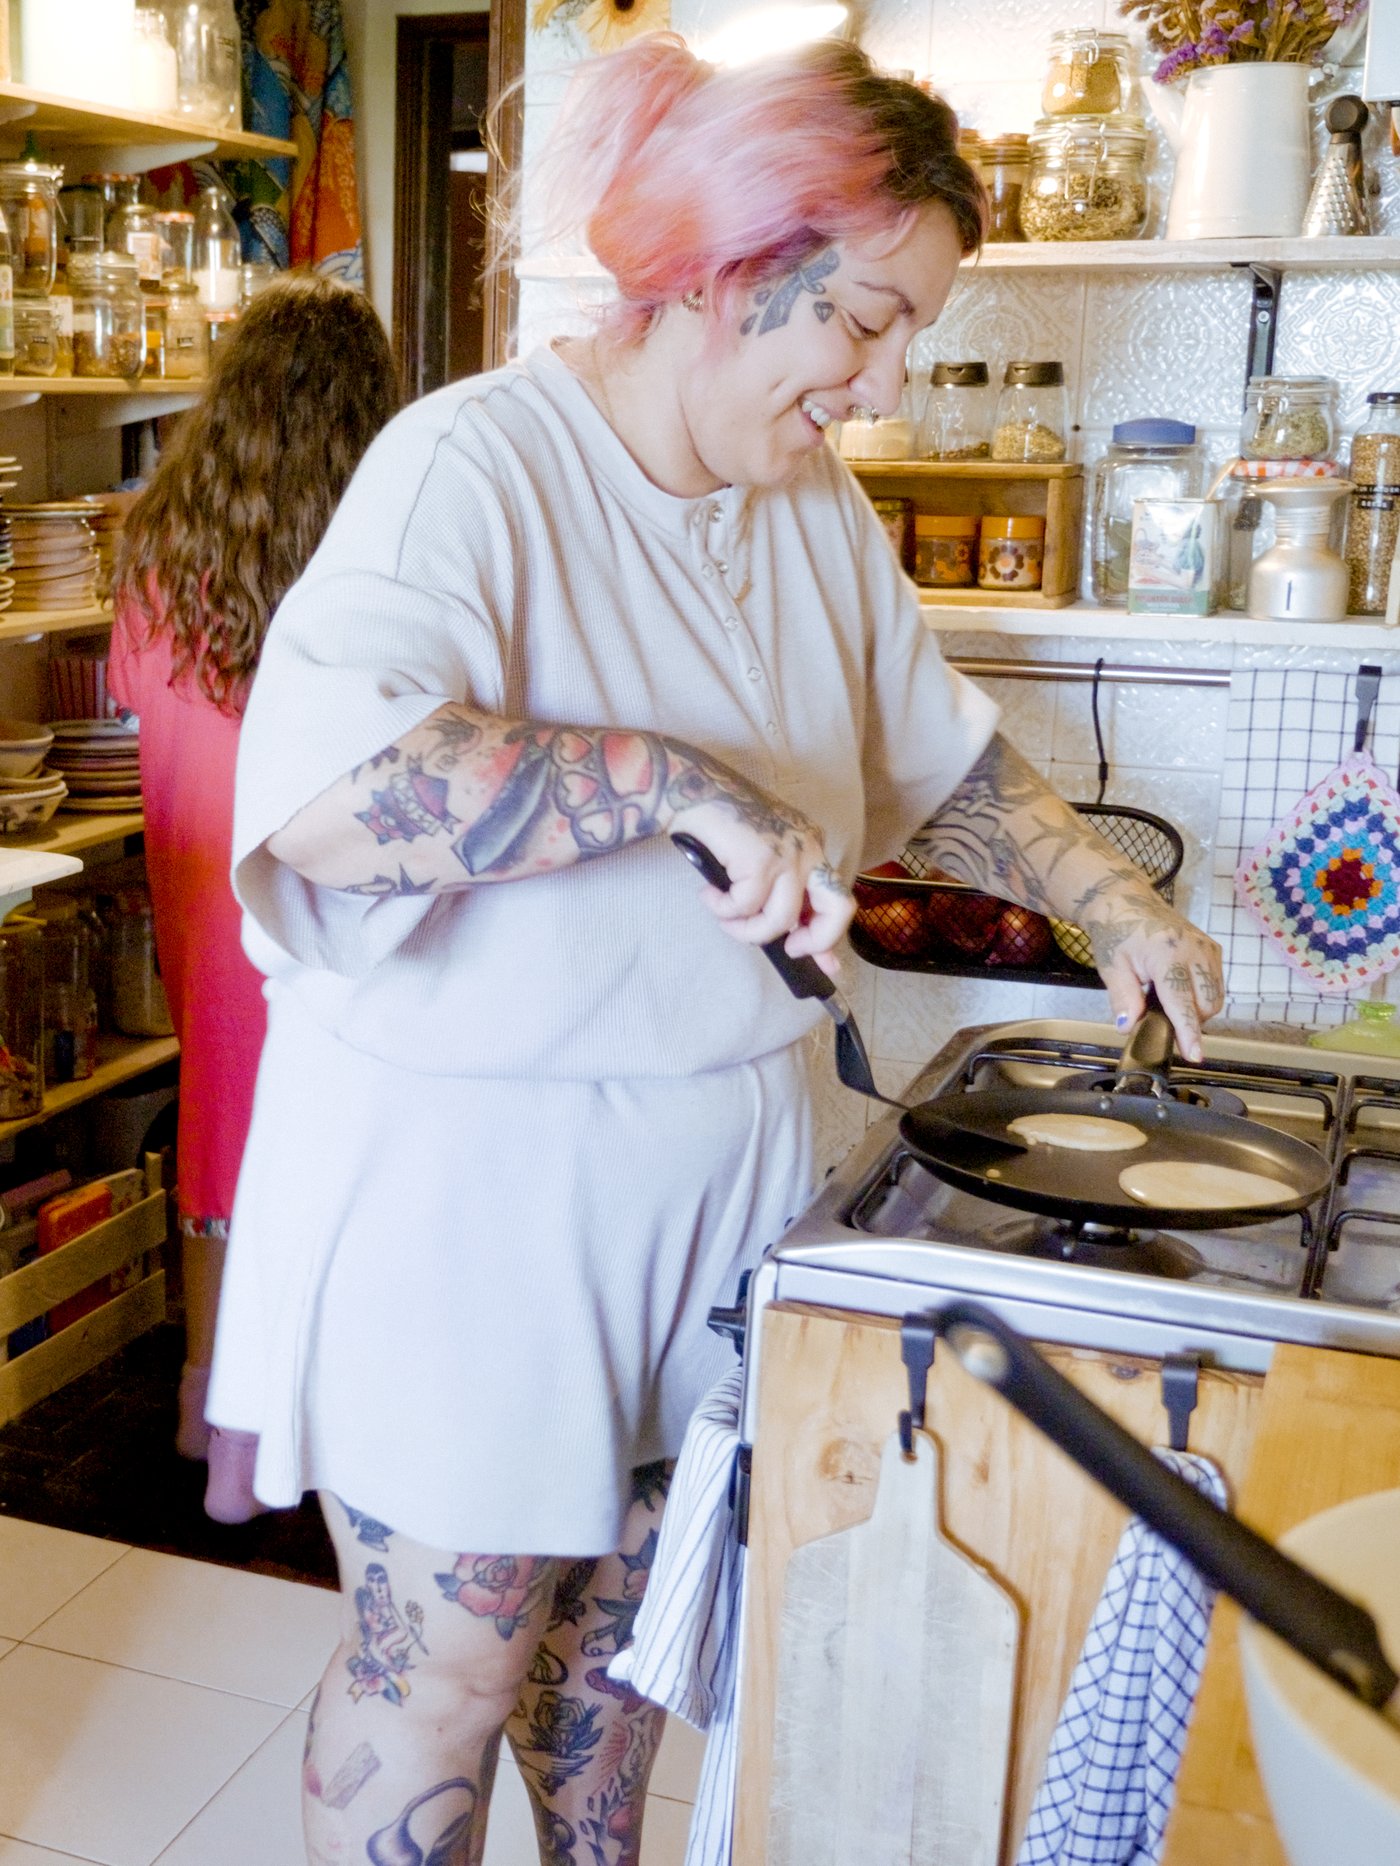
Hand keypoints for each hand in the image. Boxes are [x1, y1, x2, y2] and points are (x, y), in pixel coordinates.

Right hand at [669, 794, 853, 976]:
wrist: (692, 789)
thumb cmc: (720, 823)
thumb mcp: (761, 858)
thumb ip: (779, 893)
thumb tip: (791, 941)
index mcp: (811, 847)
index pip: (836, 899)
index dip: (829, 938)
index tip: (827, 966)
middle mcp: (808, 849)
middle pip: (839, 908)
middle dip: (816, 941)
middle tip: (788, 949)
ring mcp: (788, 854)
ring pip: (780, 920)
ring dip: (745, 930)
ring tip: (724, 918)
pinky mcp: (763, 860)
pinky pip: (744, 908)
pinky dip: (722, 909)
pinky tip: (708, 893)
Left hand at [1083, 886, 1224, 1063]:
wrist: (1127, 903)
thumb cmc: (1117, 933)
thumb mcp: (1112, 967)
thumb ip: (1123, 998)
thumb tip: (1129, 1026)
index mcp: (1167, 953)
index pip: (1182, 1001)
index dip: (1188, 1031)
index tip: (1194, 1054)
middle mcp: (1195, 950)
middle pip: (1206, 1004)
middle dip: (1189, 1020)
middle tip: (1162, 1017)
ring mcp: (1207, 948)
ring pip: (1215, 997)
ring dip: (1197, 1009)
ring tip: (1168, 1000)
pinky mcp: (1213, 948)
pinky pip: (1216, 984)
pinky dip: (1202, 995)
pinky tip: (1179, 989)